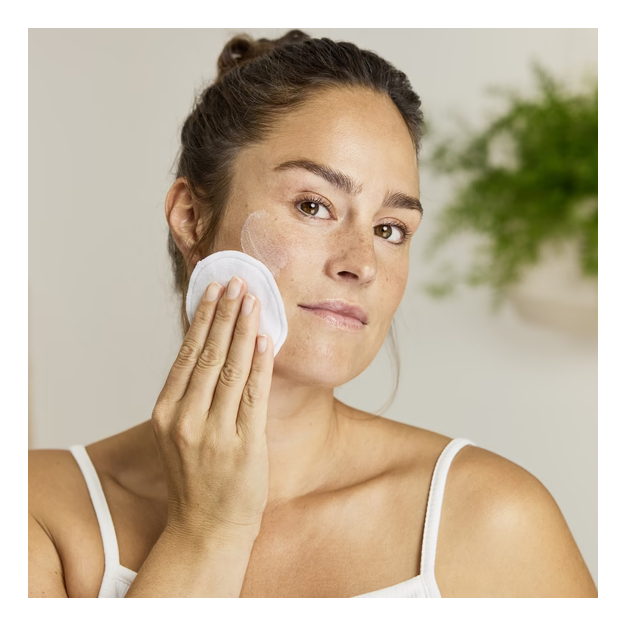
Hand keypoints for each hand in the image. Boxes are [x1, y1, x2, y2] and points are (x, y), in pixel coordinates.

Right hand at [152, 276, 273, 542]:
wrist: (207, 527)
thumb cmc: (196, 477)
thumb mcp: (179, 434)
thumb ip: (190, 396)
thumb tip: (210, 349)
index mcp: (166, 413)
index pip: (186, 354)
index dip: (203, 319)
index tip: (214, 290)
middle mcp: (185, 420)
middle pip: (207, 355)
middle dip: (225, 314)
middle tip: (237, 282)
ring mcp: (214, 433)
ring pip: (230, 369)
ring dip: (243, 330)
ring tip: (252, 300)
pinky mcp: (243, 445)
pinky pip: (253, 395)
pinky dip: (259, 364)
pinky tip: (264, 339)